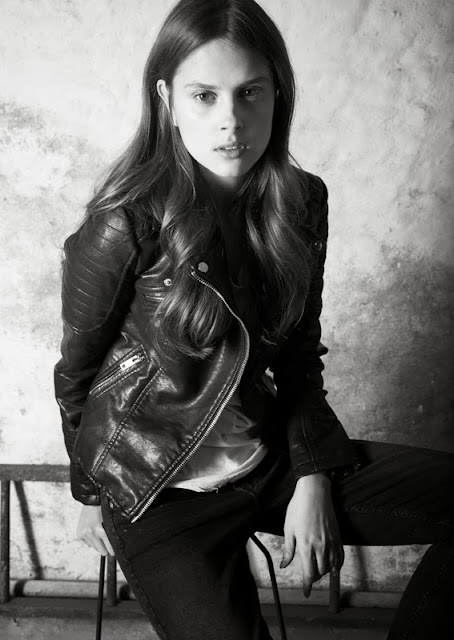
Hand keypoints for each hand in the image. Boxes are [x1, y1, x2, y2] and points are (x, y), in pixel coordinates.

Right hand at [76, 504, 114, 555]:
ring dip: (98, 544)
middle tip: (109, 548)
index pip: (108, 546)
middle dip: (106, 549)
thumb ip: (111, 531)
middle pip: (101, 550)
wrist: (90, 501)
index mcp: (99, 530)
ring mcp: (83, 534)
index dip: (112, 551)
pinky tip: (94, 534)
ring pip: (94, 547)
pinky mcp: (79, 534)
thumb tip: (116, 542)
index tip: (115, 554)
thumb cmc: (102, 509)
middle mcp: (90, 533)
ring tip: (101, 537)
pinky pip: (88, 543)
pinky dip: (91, 540)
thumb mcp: (109, 519)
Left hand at [280, 472, 342, 596]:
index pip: (309, 573)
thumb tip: (284, 565)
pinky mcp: (338, 535)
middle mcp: (321, 546)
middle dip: (315, 577)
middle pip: (321, 571)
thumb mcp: (289, 528)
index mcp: (306, 545)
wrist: (314, 492)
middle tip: (309, 577)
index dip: (307, 585)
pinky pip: (340, 556)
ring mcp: (331, 541)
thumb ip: (288, 549)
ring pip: (332, 566)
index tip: (306, 592)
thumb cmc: (299, 507)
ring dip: (325, 571)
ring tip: (319, 571)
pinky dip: (337, 564)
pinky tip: (334, 565)